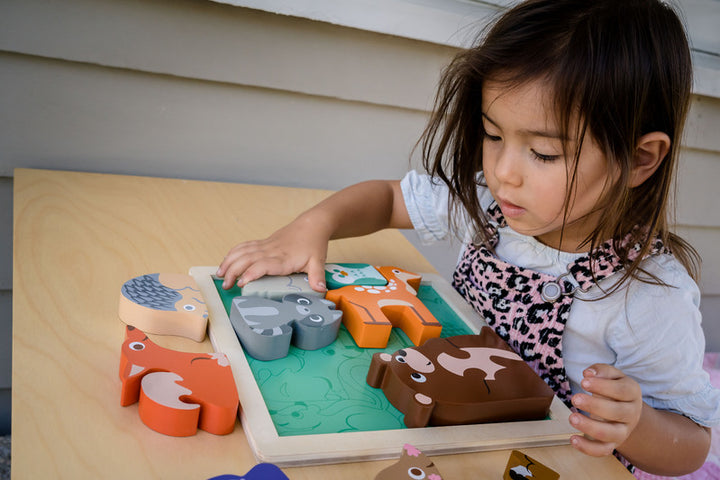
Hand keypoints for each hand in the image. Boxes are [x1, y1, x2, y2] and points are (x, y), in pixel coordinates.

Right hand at [216, 214, 330, 291]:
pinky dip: (233, 253)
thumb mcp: (318, 261)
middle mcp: (271, 251)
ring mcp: (265, 246)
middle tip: (226, 285)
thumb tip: (320, 289)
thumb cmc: (314, 244)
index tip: (241, 283)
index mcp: (283, 258)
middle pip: (247, 259)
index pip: (263, 265)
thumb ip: (317, 276)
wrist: (311, 225)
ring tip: (219, 275)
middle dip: (233, 271)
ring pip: (242, 252)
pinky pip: (244, 246)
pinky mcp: (262, 243)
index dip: (251, 274)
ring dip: (229, 262)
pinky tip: (226, 262)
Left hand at [569, 363, 642, 456]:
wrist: (624, 410)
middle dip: (594, 406)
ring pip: (610, 433)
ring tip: (572, 418)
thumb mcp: (611, 375)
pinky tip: (573, 439)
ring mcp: (623, 430)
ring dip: (590, 427)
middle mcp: (631, 413)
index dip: (603, 386)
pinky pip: (603, 450)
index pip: (621, 390)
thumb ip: (601, 371)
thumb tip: (589, 373)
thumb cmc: (614, 389)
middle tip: (575, 399)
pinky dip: (588, 448)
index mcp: (632, 393)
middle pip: (617, 412)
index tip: (583, 381)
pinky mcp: (613, 443)